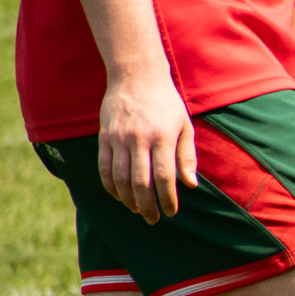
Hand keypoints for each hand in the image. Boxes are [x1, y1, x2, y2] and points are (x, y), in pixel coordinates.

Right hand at [97, 70, 195, 222]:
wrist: (136, 77)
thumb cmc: (166, 103)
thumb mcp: (185, 126)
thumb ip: (187, 156)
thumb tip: (191, 185)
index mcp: (163, 137)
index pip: (164, 176)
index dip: (167, 198)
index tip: (171, 212)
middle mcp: (139, 139)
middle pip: (141, 181)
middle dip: (147, 205)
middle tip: (153, 219)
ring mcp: (119, 138)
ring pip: (120, 177)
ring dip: (128, 198)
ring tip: (137, 209)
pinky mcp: (104, 137)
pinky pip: (104, 167)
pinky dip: (110, 185)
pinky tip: (118, 195)